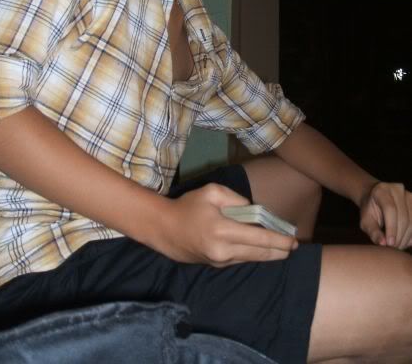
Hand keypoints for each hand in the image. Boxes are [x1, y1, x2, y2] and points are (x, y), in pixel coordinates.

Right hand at [158, 183, 297, 266]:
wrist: (164, 229)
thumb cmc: (188, 206)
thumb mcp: (212, 192)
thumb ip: (236, 199)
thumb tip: (253, 211)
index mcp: (223, 231)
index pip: (259, 238)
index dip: (279, 240)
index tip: (293, 240)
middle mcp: (224, 251)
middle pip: (259, 253)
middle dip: (279, 251)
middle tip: (294, 246)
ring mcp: (220, 262)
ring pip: (251, 258)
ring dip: (268, 254)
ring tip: (283, 249)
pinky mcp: (216, 266)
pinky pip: (241, 260)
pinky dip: (254, 255)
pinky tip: (262, 250)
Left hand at [360, 181, 411, 249]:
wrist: (376, 198)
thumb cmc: (369, 211)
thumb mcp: (366, 221)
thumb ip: (373, 231)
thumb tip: (383, 244)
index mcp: (381, 190)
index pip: (390, 209)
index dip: (391, 227)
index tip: (390, 243)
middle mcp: (397, 189)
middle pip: (403, 216)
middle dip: (399, 235)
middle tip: (393, 247)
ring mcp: (409, 194)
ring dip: (407, 237)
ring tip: (398, 245)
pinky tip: (405, 241)